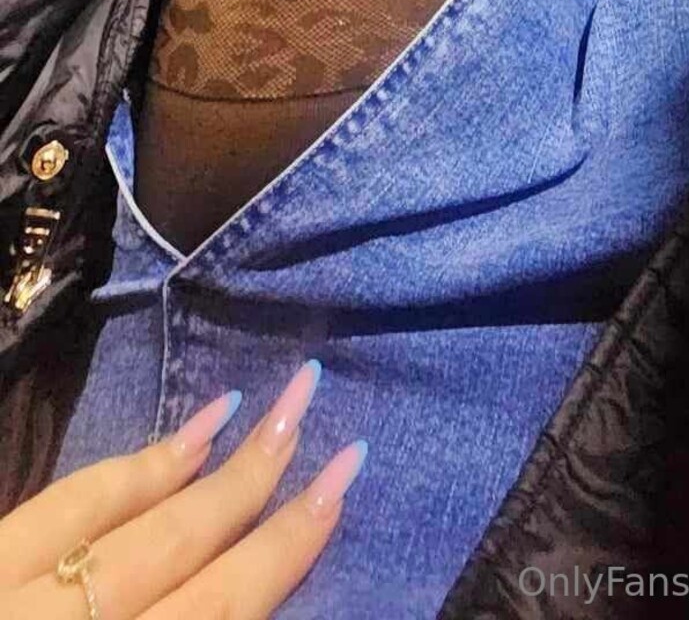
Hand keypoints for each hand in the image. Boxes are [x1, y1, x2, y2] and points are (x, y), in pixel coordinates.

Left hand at [0, 360, 364, 616]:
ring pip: (120, 521)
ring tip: (261, 409)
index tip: (344, 480)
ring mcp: (15, 598)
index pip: (222, 612)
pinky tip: (166, 445)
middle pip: (180, 551)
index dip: (286, 545)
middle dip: (257, 480)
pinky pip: (56, 509)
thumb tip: (242, 606)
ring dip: (196, 463)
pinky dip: (119, 474)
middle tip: (315, 402)